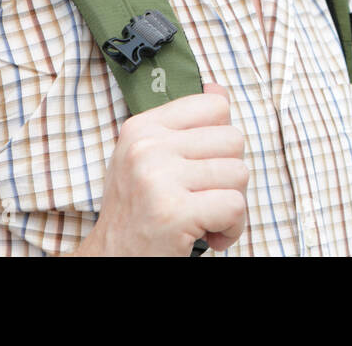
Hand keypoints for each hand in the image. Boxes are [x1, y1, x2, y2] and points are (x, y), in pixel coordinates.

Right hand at [71, 82, 249, 255]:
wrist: (112, 261)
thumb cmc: (140, 211)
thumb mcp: (151, 159)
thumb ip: (185, 125)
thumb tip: (218, 90)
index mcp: (143, 127)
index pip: (215, 105)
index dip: (220, 139)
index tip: (202, 166)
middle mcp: (147, 147)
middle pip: (234, 139)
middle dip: (229, 175)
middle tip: (203, 198)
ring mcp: (158, 178)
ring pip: (239, 172)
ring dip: (232, 203)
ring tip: (205, 217)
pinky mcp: (173, 212)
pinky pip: (235, 206)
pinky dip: (232, 228)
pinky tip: (211, 236)